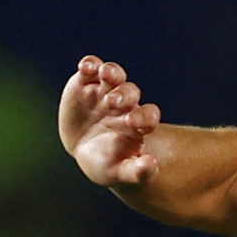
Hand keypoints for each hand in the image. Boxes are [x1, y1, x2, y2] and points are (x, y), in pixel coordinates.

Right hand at [59, 56, 162, 186]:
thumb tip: (151, 164)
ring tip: (106, 73)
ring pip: (113, 75)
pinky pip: (90, 69)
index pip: (148, 115)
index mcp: (138, 122)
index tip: (133, 122)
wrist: (85, 149)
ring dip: (111, 72)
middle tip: (112, 103)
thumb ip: (138, 172)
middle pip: (130, 92)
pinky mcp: (85, 82)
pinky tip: (86, 66)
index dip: (144, 116)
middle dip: (124, 95)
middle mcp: (125, 103)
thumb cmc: (108, 162)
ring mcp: (105, 90)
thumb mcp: (120, 172)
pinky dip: (89, 64)